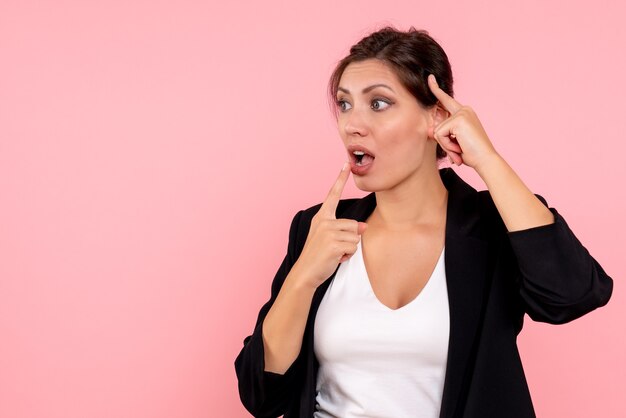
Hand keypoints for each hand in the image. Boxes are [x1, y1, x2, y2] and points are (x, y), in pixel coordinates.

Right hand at [292, 163, 366, 288]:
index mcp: (321, 217)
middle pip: (353, 224)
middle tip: (334, 248)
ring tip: (334, 253)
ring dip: (348, 248)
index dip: (340, 179)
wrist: (305, 273)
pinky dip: (347, 255)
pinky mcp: (333, 243)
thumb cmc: (318, 256)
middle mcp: (324, 221)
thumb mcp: (330, 239)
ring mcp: (327, 231)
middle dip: (349, 239)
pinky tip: (335, 258)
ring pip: (355, 236)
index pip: (333, 195)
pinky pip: (353, 247)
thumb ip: (345, 230)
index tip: (346, 164)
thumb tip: (364, 227)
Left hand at [428, 74, 499, 170]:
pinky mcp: (458, 120)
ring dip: (446, 145)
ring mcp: (462, 113)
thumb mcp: (455, 142)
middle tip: (459, 150)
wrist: (486, 160)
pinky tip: (459, 148)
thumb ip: (443, 135)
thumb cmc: (472, 154)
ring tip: (460, 149)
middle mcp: (464, 110)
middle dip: (443, 142)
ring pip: (438, 131)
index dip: (436, 90)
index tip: (430, 78)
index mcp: (464, 113)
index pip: (446, 100)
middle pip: (437, 124)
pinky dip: (447, 145)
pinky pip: (440, 134)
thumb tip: (430, 131)